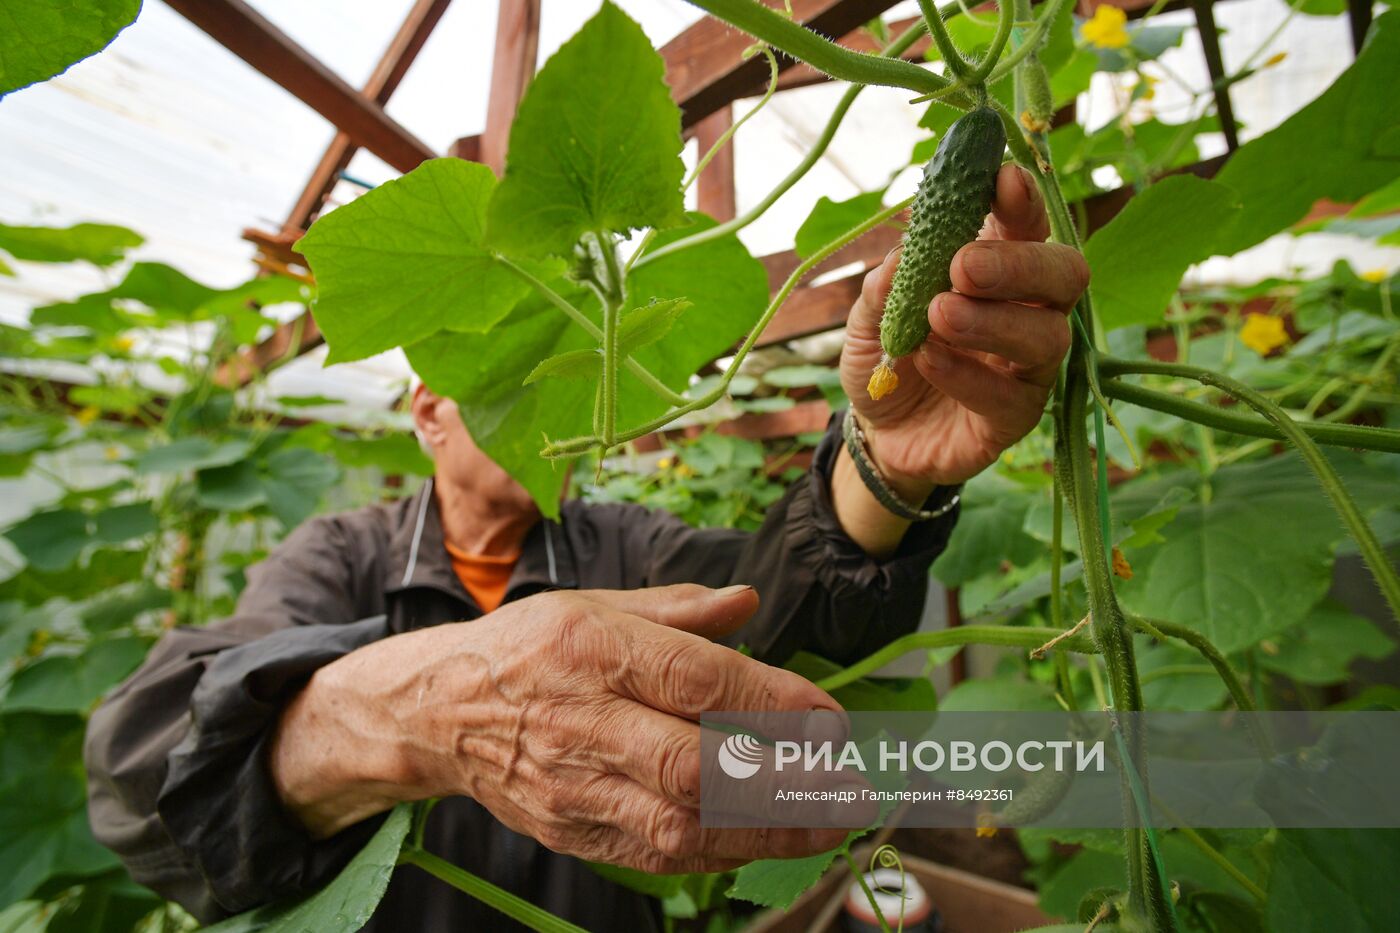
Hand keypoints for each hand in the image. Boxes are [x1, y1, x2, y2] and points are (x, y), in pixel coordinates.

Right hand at [269, 585, 853, 872]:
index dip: (774, 705)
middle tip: (848, 788)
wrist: (436, 711)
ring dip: (763, 832)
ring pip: (677, 825)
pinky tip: (763, 840)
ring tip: (828, 826)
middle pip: (692, 766)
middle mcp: (583, 717)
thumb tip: (751, 603)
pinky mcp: (568, 829)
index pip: (697, 680)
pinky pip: (651, 854)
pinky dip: (716, 852)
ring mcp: (572, 783)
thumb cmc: (529, 646)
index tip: (833, 722)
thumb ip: (680, 609)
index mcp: (595, 645)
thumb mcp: (597, 603)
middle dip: (782, 784)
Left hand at [839, 164, 1089, 493]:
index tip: (1001, 180)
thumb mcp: (869, 317)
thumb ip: (886, 285)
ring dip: (992, 320)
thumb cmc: (887, 357)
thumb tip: (904, 251)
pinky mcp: (1015, 418)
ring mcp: (1028, 368)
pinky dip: (967, 374)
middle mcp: (1029, 312)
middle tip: (964, 265)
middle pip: (1065, 274)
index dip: (1022, 200)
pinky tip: (927, 359)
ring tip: (938, 315)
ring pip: (1048, 335)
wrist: (878, 432)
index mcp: (998, 272)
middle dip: (1019, 263)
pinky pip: (1011, 396)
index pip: (1027, 226)